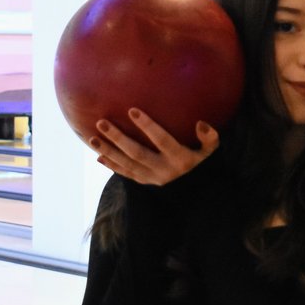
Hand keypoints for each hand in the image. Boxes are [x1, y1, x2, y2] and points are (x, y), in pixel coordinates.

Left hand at [88, 108, 218, 184]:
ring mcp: (153, 178)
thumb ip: (210, 138)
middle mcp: (164, 170)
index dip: (147, 126)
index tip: (132, 110)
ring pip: (127, 164)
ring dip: (109, 151)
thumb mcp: (212, 152)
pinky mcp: (146, 183)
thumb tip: (201, 123)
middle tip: (101, 122)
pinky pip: (127, 175)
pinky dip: (113, 166)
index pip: (162, 140)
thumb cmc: (204, 164)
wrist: (199, 195)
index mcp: (181, 159)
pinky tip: (99, 156)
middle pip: (137, 153)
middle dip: (118, 138)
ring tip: (92, 138)